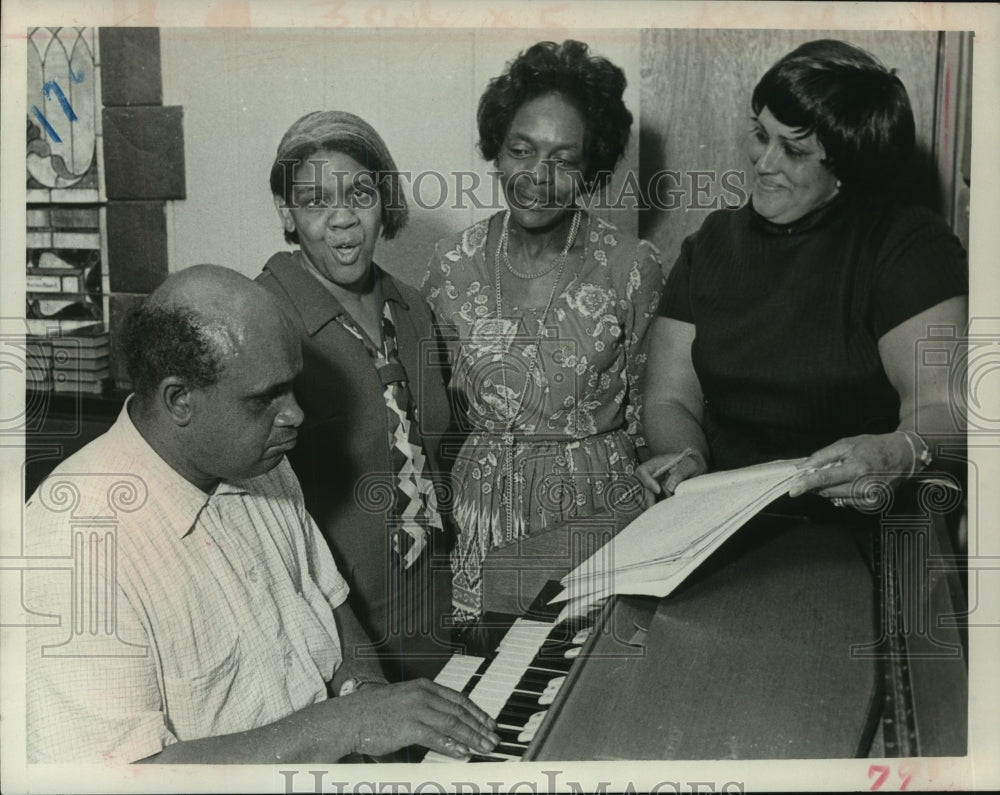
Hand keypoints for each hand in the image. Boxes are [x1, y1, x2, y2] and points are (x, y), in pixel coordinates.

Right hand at [337, 678, 498, 758]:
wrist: (349, 717)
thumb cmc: (373, 712)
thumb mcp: (404, 701)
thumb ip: (425, 708)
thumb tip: (446, 724)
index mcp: (424, 686)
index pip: (459, 698)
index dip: (478, 712)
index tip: (490, 723)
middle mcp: (423, 694)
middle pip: (460, 712)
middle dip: (480, 727)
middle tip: (494, 739)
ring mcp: (416, 709)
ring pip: (453, 724)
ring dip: (472, 737)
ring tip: (485, 748)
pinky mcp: (409, 726)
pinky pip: (437, 737)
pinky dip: (453, 746)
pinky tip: (464, 753)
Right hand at [635, 449, 706, 507]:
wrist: (697, 469)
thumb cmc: (692, 462)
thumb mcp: (690, 464)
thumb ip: (681, 473)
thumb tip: (670, 487)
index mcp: (656, 464)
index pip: (643, 471)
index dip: (646, 481)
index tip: (658, 490)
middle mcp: (652, 476)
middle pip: (641, 487)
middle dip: (647, 499)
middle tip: (656, 509)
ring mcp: (655, 486)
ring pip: (647, 497)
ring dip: (653, 505)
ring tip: (663, 513)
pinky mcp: (660, 495)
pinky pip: (655, 503)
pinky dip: (659, 509)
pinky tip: (667, 514)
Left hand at [789, 433, 911, 506]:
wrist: (902, 456)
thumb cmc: (873, 447)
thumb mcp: (846, 444)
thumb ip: (823, 456)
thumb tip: (803, 467)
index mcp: (857, 469)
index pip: (825, 479)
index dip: (806, 484)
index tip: (793, 490)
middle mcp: (864, 487)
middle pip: (827, 491)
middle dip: (816, 485)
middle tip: (815, 474)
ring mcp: (869, 499)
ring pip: (835, 498)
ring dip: (828, 489)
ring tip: (839, 474)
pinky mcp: (872, 505)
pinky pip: (846, 502)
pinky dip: (841, 493)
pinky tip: (849, 482)